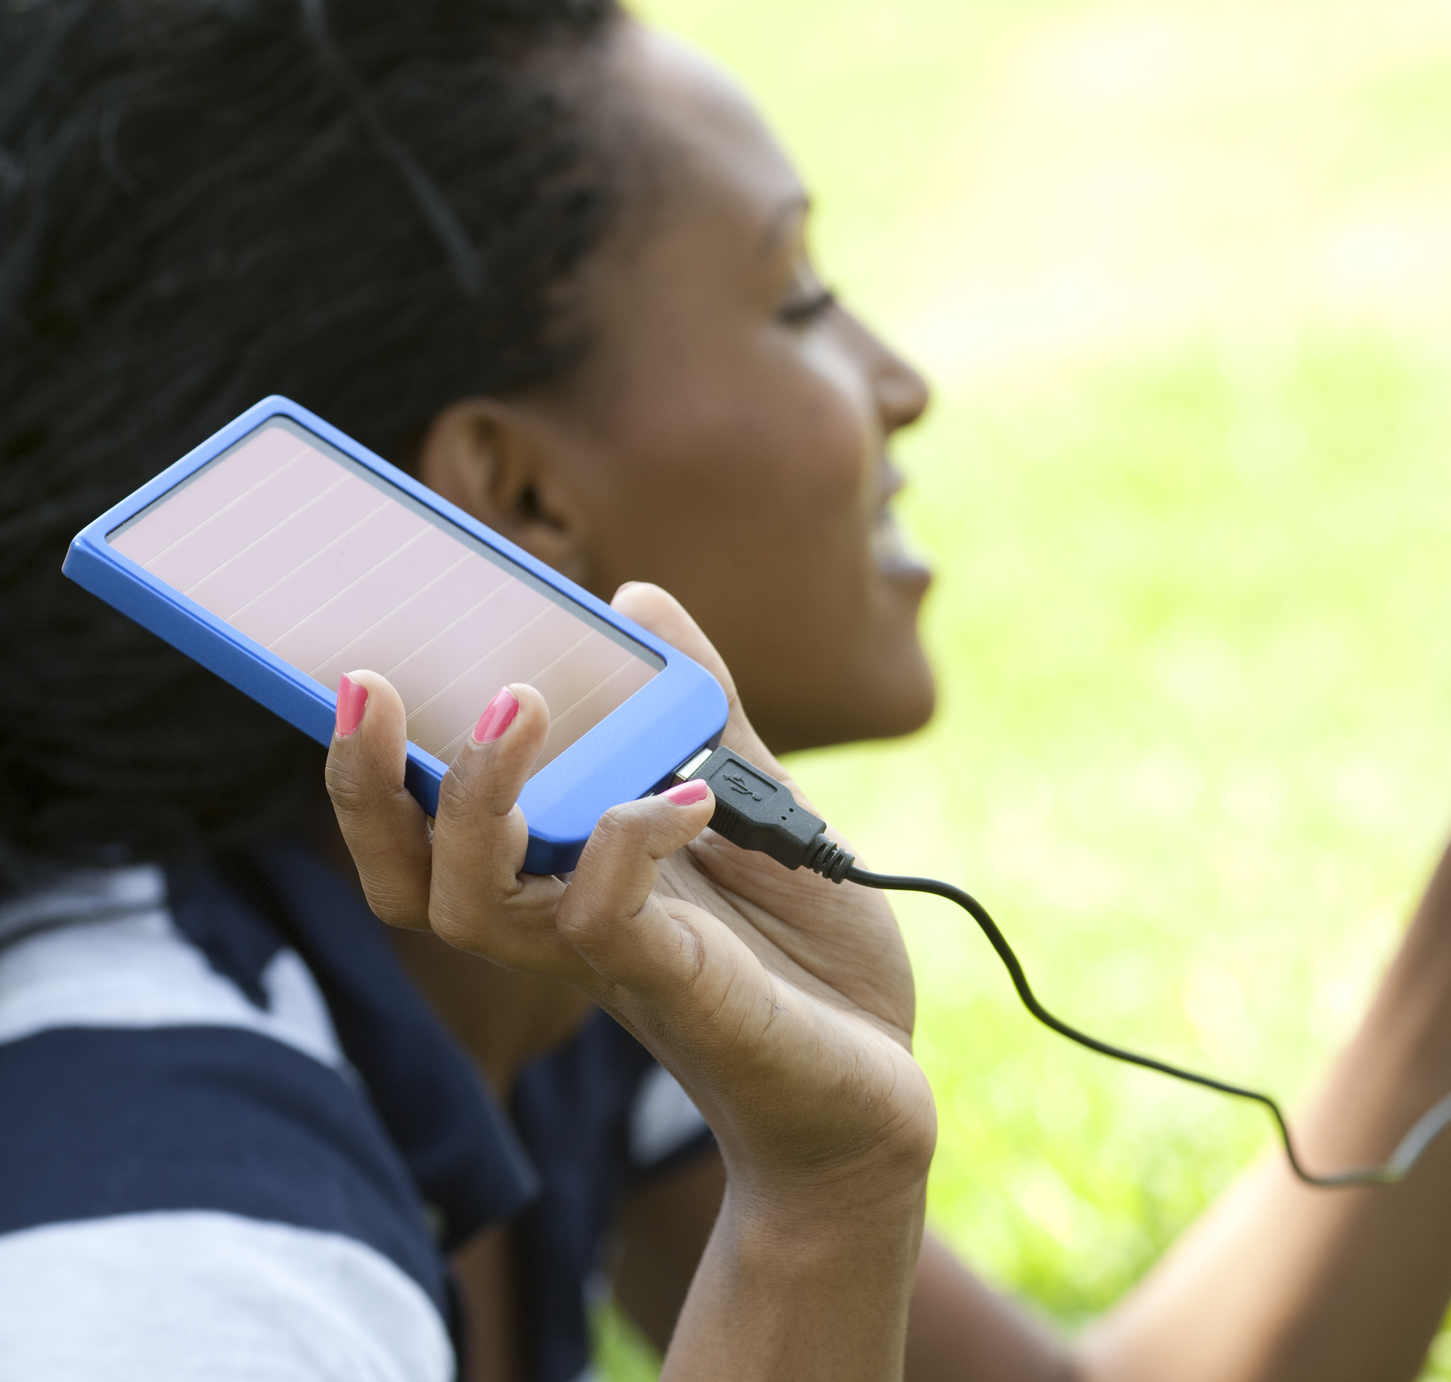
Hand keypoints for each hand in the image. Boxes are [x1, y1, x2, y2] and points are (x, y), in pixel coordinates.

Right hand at [322, 583, 934, 1197]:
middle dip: (365, 783)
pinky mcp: (681, 991)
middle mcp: (561, 928)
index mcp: (561, 879)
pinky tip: (681, 796)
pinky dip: (625, 844)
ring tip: (515, 705)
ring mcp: (614, 965)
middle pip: (409, 876)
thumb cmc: (804, 958)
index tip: (340, 666)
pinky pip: (607, 922)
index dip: (362, 765)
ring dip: (480, 797)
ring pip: (477, 903)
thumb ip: (699, 712)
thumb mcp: (753, 805)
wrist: (878, 1087)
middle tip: (365, 679)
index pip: (421, 833)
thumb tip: (634, 597)